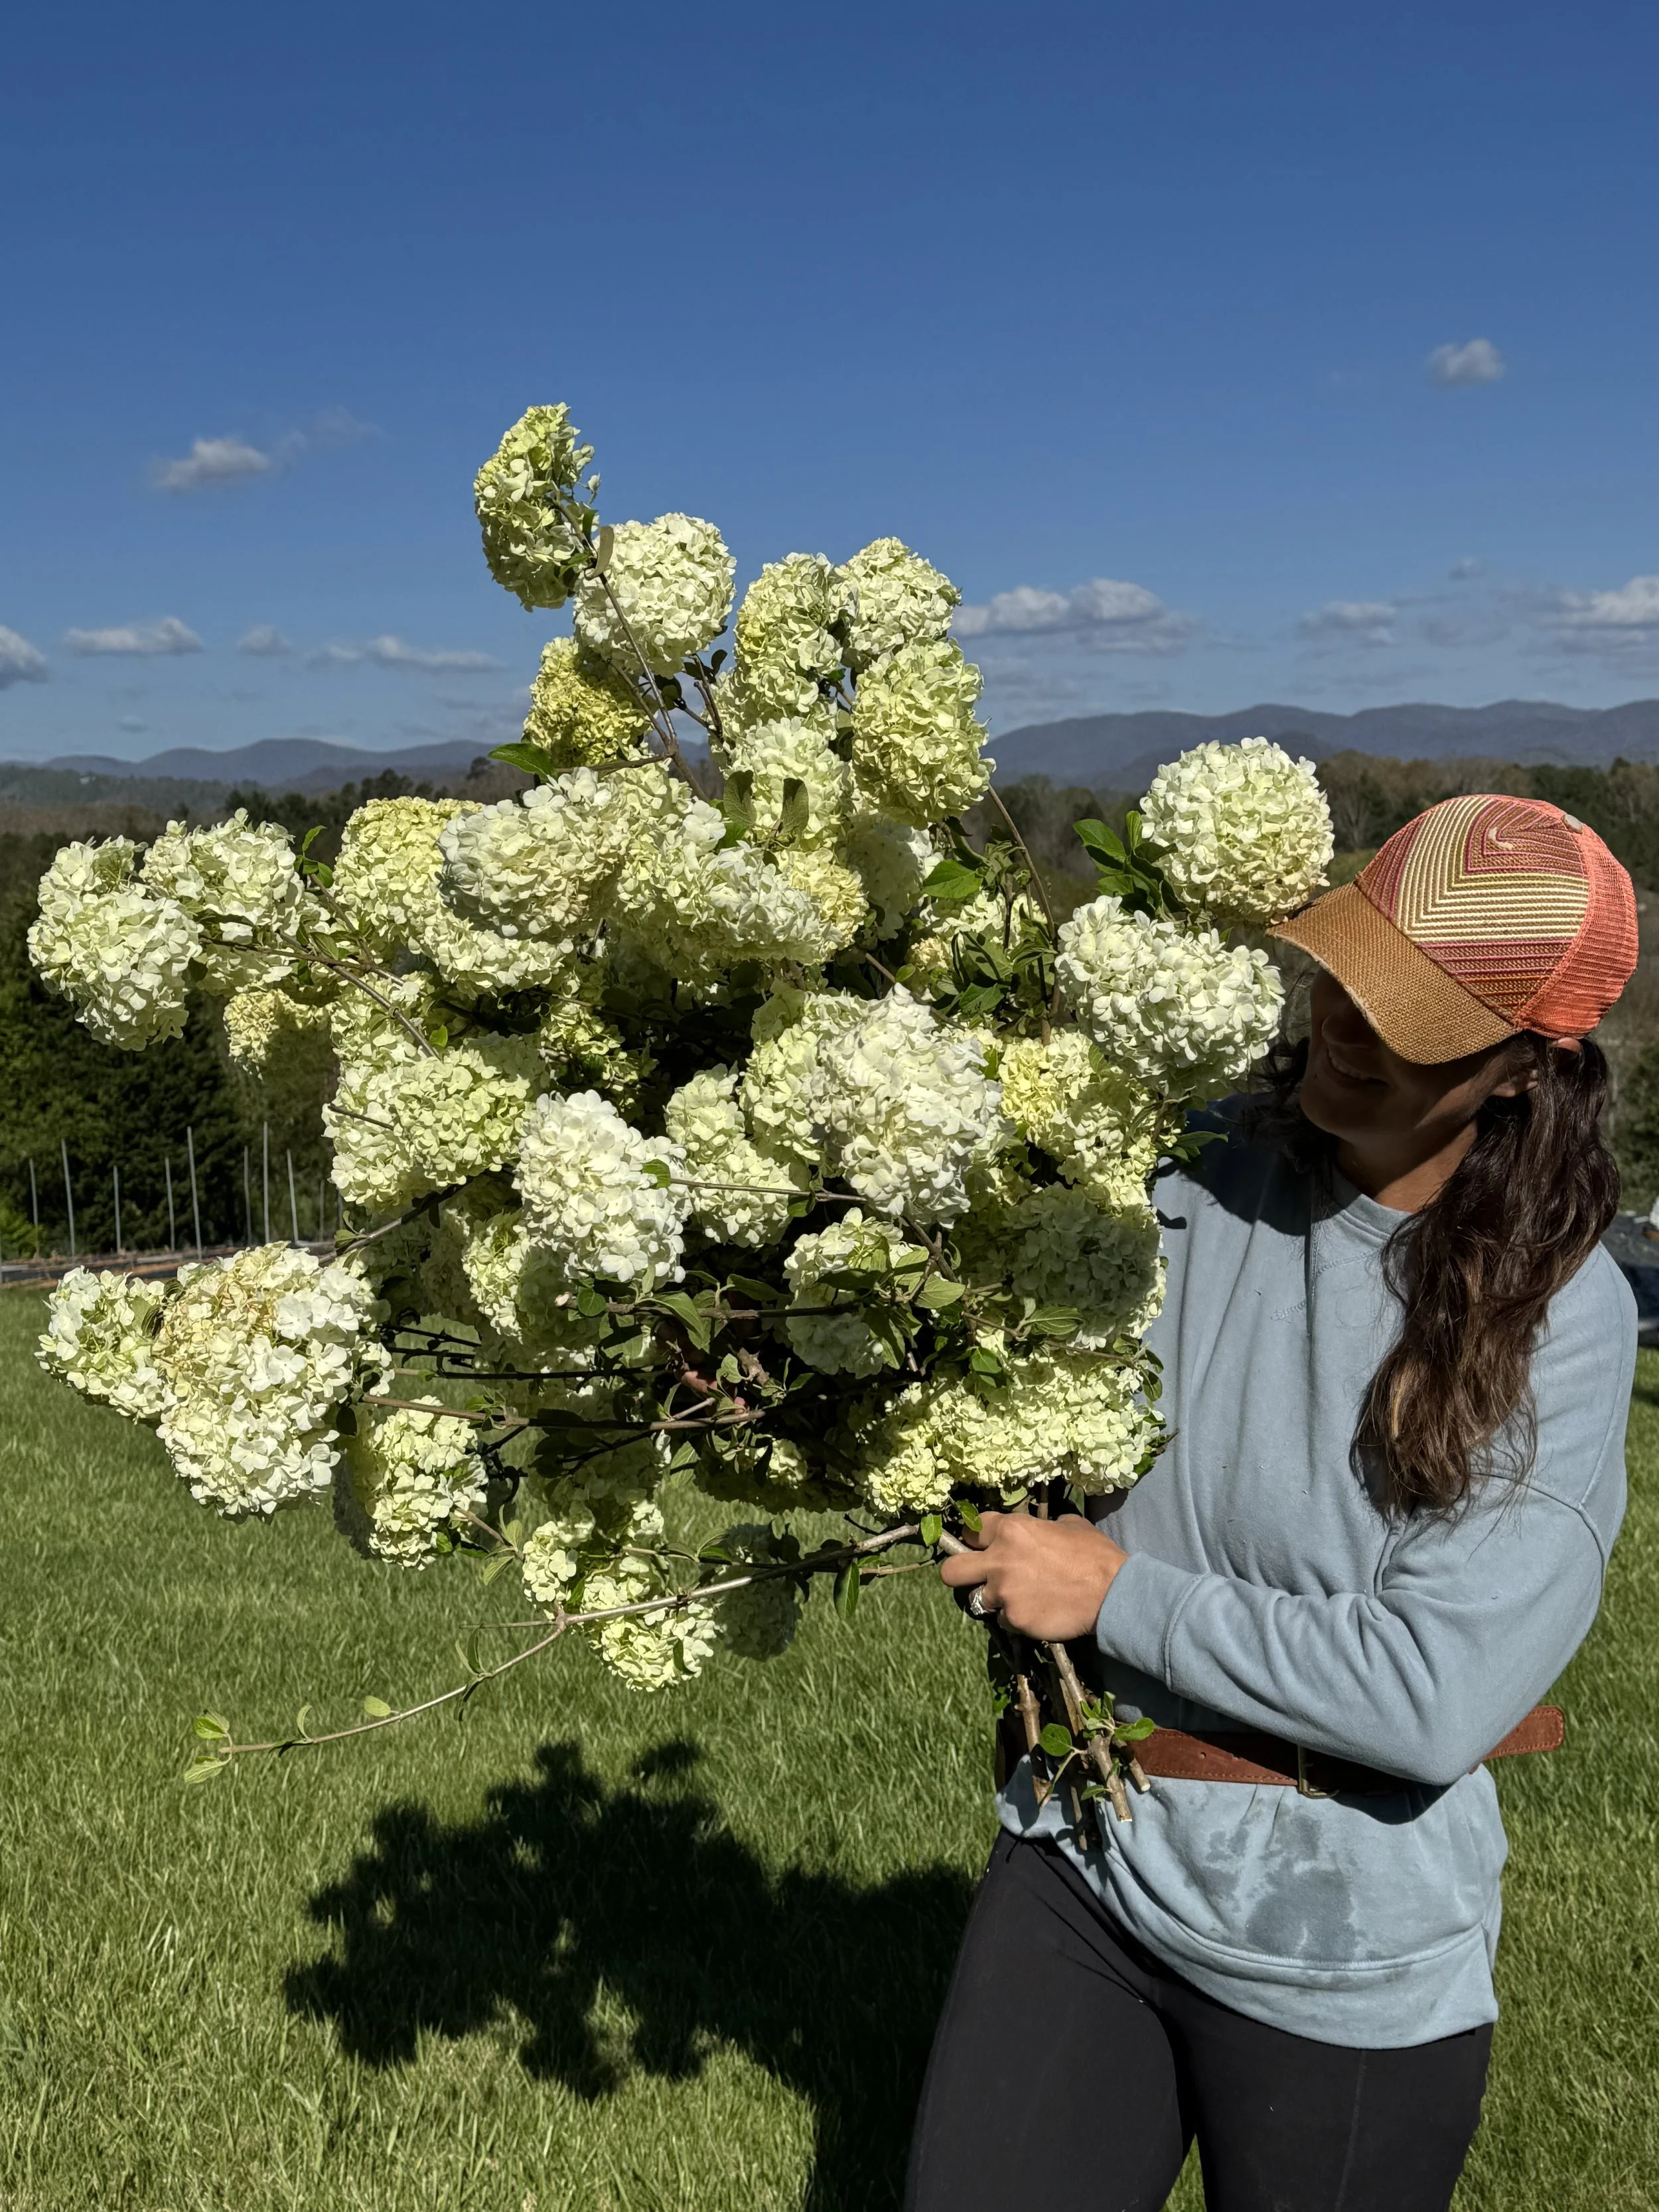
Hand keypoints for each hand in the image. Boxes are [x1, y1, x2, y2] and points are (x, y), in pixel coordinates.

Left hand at [939, 1511, 1127, 1642]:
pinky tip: (1037, 1614)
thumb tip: (1040, 1529)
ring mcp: (1004, 1593)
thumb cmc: (1094, 1554)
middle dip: (961, 1573)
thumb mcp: (1068, 1525)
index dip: (977, 1539)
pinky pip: (1004, 1621)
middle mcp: (999, 1560)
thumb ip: (1042, 1526)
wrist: (1113, 1593)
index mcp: (1010, 1529)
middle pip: (951, 1571)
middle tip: (980, 1578)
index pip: (972, 1530)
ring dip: (996, 1600)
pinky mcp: (1014, 1619)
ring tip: (1021, 1599)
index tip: (984, 1546)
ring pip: (979, 1600)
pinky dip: (1017, 1619)